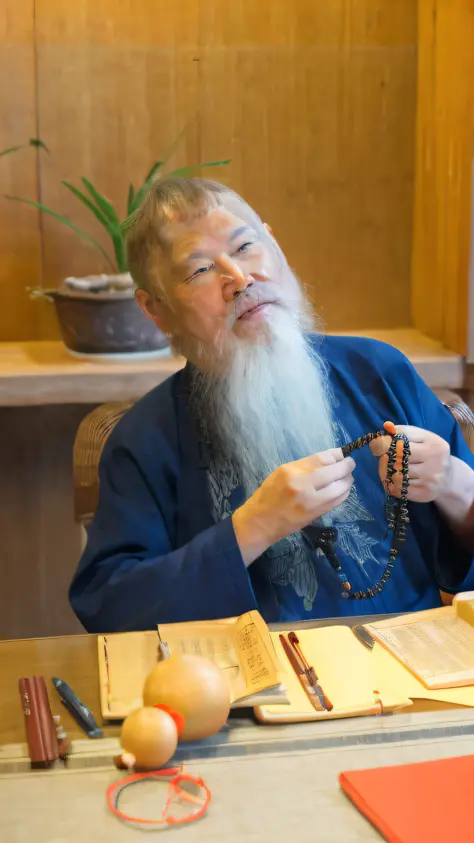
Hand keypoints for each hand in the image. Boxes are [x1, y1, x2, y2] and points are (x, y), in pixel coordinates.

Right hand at [232, 449, 354, 565]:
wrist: (260, 522)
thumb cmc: (269, 495)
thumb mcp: (281, 474)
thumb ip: (304, 467)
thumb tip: (329, 461)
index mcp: (291, 470)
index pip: (321, 458)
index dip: (337, 455)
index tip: (343, 454)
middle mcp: (301, 483)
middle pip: (334, 471)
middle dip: (347, 467)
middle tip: (351, 465)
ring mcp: (309, 500)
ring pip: (339, 488)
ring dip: (347, 482)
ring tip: (348, 478)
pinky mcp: (314, 514)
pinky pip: (336, 502)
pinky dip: (343, 494)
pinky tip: (343, 491)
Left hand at [369, 424, 450, 502]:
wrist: (448, 479)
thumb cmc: (430, 455)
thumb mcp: (423, 439)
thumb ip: (405, 432)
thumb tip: (386, 426)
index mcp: (434, 443)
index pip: (404, 436)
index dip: (388, 439)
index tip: (379, 442)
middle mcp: (435, 461)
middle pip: (400, 455)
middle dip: (386, 455)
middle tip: (382, 457)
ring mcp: (430, 478)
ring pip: (398, 473)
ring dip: (386, 470)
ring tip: (386, 468)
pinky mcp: (424, 493)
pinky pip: (399, 488)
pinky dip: (391, 484)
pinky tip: (391, 480)